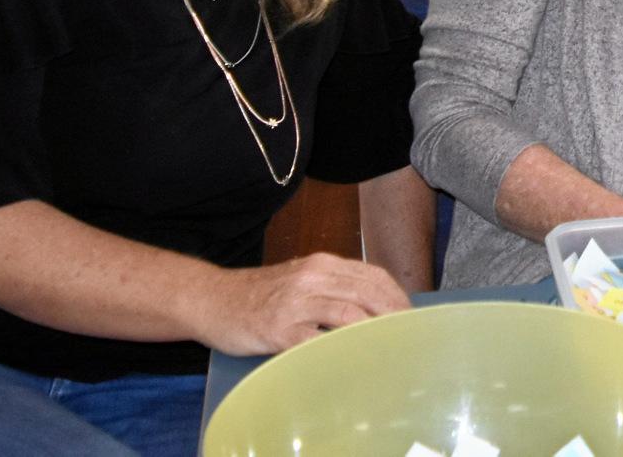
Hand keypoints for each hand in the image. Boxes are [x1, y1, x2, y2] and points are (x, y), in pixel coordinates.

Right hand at [200, 252, 409, 355]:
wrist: (213, 299)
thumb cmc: (260, 294)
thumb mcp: (301, 278)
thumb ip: (333, 286)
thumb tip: (375, 304)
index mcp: (322, 264)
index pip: (373, 276)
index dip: (397, 296)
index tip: (410, 315)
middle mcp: (312, 278)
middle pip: (368, 294)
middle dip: (394, 316)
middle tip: (407, 335)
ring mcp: (296, 304)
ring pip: (349, 314)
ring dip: (374, 332)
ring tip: (389, 347)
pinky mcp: (280, 330)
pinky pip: (318, 342)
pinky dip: (340, 350)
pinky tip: (353, 359)